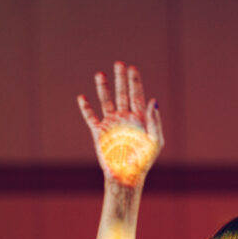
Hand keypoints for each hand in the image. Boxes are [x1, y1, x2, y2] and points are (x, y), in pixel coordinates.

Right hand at [77, 61, 163, 187]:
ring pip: (106, 101)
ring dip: (103, 87)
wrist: (127, 174)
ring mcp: (111, 124)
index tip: (132, 68)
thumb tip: (153, 100)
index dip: (135, 81)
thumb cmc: (144, 160)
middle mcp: (125, 118)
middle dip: (120, 78)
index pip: (137, 95)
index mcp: (139, 118)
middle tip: (119, 63)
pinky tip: (82, 97)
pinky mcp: (99, 132)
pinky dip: (86, 107)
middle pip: (122, 93)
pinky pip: (90, 117)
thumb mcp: (155, 140)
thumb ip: (154, 120)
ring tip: (100, 74)